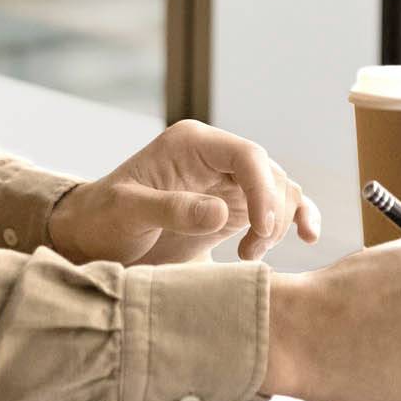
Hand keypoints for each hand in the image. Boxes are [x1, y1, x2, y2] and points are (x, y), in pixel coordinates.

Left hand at [45, 118, 322, 265]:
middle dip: (271, 213)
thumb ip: (172, 208)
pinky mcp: (234, 205)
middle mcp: (215, 156)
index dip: (263, 189)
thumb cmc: (104, 219)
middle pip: (269, 173)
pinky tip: (306, 237)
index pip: (246, 155)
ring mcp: (227, 180)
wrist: (94, 238)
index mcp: (191, 144)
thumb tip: (222, 211)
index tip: (262, 229)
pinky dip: (293, 218)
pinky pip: (275, 206)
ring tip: (250, 256)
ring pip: (278, 190)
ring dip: (278, 223)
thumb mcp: (128, 212)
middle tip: (250, 252)